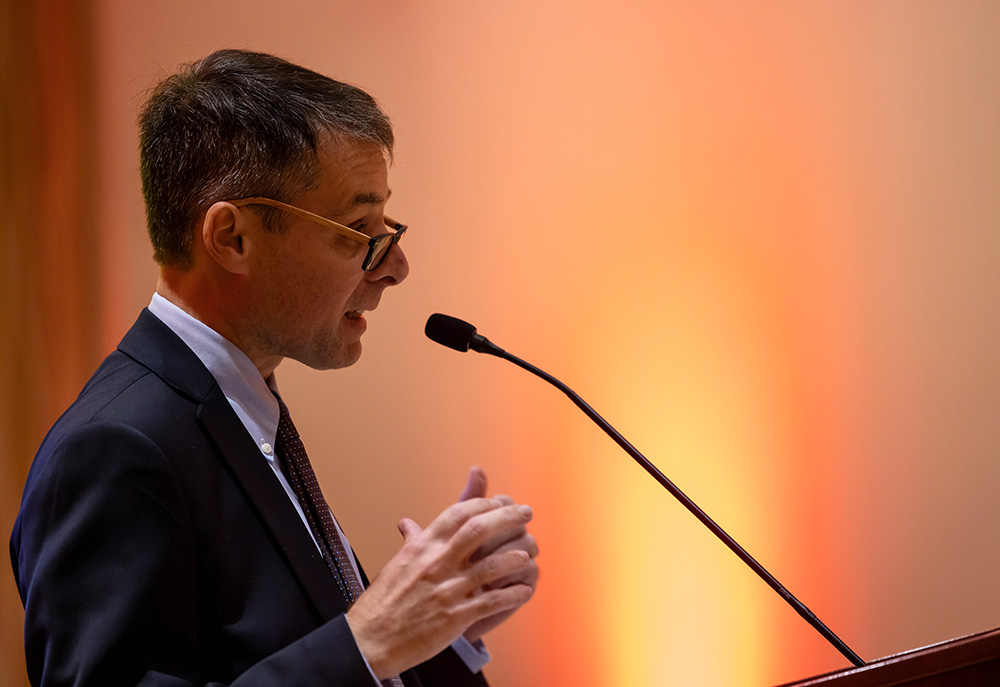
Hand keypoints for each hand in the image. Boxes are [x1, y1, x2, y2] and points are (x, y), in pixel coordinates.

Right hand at [345, 481, 535, 678]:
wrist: (370, 640)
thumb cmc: (382, 603)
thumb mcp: (395, 564)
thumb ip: (410, 542)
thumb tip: (408, 524)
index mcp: (423, 547)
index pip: (458, 513)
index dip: (484, 503)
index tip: (501, 501)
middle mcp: (436, 564)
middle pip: (479, 530)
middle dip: (507, 517)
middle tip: (526, 513)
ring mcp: (447, 591)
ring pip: (491, 565)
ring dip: (514, 557)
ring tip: (528, 553)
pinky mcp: (455, 617)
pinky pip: (492, 602)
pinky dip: (512, 594)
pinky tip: (524, 590)